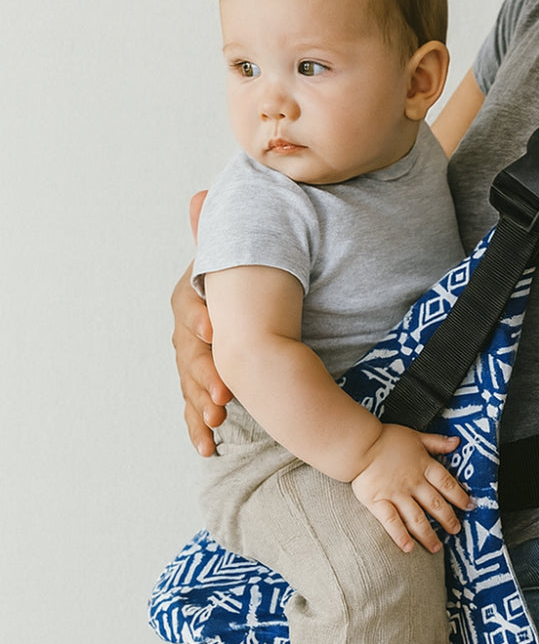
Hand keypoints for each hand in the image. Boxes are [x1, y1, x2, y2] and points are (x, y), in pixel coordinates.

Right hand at [172, 191, 231, 455]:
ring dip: (201, 401)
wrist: (246, 302)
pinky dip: (199, 427)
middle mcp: (188, 331)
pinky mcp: (204, 385)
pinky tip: (207, 447)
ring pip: (191, 383)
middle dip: (204, 372)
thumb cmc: (238, 277)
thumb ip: (216, 234)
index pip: (189, 308)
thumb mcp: (230, 256)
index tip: (215, 330)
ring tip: (218, 418)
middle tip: (223, 390)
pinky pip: (195, 407)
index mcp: (193, 299)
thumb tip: (199, 196)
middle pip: (189, 353)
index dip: (199, 318)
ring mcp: (194, 360)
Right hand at [351, 426, 470, 552]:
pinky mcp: (379, 502)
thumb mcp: (415, 436)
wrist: (358, 444)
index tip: (470, 507)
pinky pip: (392, 522)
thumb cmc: (385, 439)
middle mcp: (413, 482)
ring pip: (417, 518)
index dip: (460, 496)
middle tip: (456, 531)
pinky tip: (408, 548)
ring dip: (428, 534)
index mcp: (424, 466)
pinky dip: (400, 536)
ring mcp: (397, 494)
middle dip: (448, 519)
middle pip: (436, 504)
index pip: (447, 484)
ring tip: (436, 547)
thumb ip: (436, 442)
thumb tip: (456, 442)